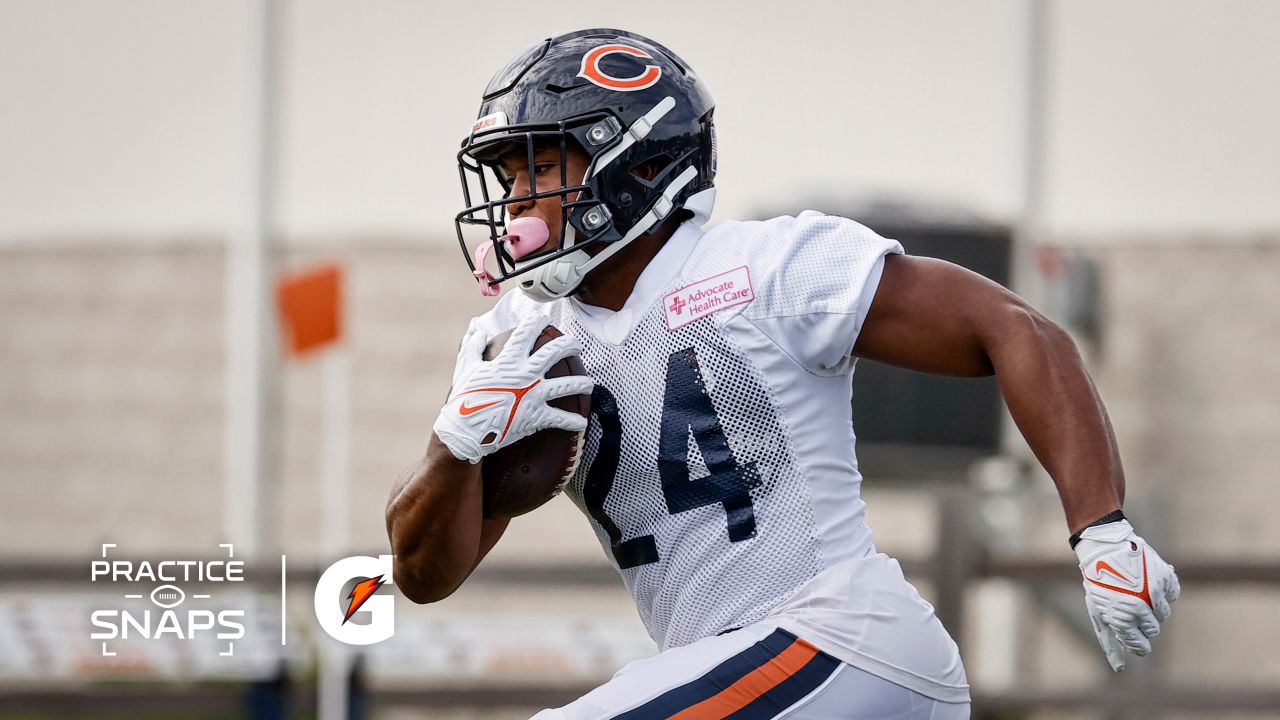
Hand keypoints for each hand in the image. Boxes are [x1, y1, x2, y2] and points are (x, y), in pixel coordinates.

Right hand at [432, 319, 593, 462]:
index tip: (543, 318)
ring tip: (589, 384)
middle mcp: (526, 374)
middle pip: (555, 352)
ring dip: (581, 383)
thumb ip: (473, 347)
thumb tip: (477, 330)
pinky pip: (560, 418)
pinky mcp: (536, 416)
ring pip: (566, 385)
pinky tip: (581, 422)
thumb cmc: (464, 397)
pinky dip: (572, 421)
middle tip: (576, 344)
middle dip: (568, 345)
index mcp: (509, 360)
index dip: (537, 322)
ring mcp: (534, 395)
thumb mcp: (466, 367)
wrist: (465, 430)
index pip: (526, 332)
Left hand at [1074, 519, 1180, 670]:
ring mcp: (1155, 592)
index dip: (1136, 640)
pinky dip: (1163, 591)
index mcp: (1122, 619)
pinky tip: (1147, 581)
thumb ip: (1110, 642)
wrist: (1104, 546)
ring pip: (1164, 614)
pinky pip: (1173, 595)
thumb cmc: (1098, 583)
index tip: (1130, 631)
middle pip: (1153, 630)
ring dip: (1153, 607)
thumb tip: (1119, 669)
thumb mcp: (1099, 613)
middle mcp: (1141, 607)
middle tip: (1128, 604)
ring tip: (1136, 591)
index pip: (1141, 646)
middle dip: (1142, 622)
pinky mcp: (1165, 577)